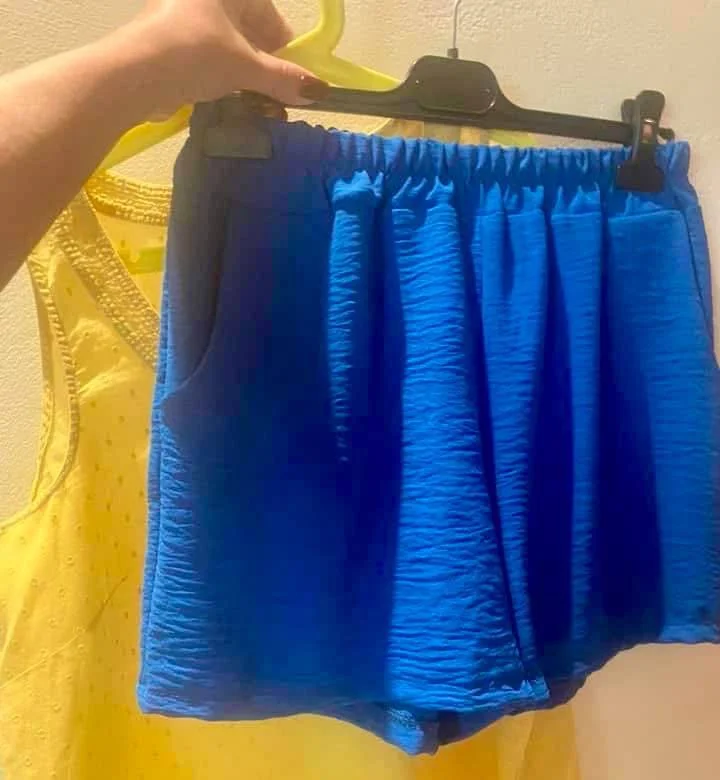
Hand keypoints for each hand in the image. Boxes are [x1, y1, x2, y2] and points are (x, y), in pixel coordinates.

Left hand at [135, 0, 327, 115]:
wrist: (132, 75)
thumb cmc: (193, 55)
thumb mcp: (244, 68)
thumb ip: (282, 79)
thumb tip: (317, 91)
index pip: (267, 13)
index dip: (285, 45)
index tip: (296, 74)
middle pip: (248, 32)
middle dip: (266, 66)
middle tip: (279, 95)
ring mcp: (183, 21)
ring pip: (228, 49)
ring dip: (247, 79)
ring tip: (259, 106)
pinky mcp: (169, 46)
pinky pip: (207, 61)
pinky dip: (223, 82)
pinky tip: (232, 104)